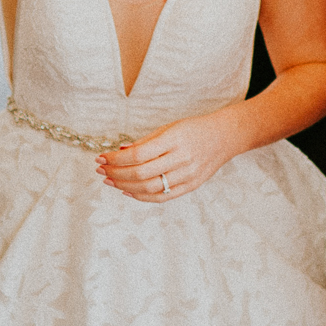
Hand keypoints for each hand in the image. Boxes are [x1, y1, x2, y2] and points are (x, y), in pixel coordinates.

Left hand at [97, 112, 236, 201]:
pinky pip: (162, 197)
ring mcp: (187, 175)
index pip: (138, 155)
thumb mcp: (169, 128)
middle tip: (101, 169)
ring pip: (148, 188)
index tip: (101, 157)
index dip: (115, 159)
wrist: (225, 137)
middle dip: (116, 173)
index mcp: (174, 140)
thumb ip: (145, 141)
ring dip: (124, 186)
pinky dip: (141, 197)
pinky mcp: (190, 186)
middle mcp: (181, 159)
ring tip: (110, 180)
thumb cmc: (194, 129)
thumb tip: (120, 151)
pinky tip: (127, 191)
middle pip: (140, 173)